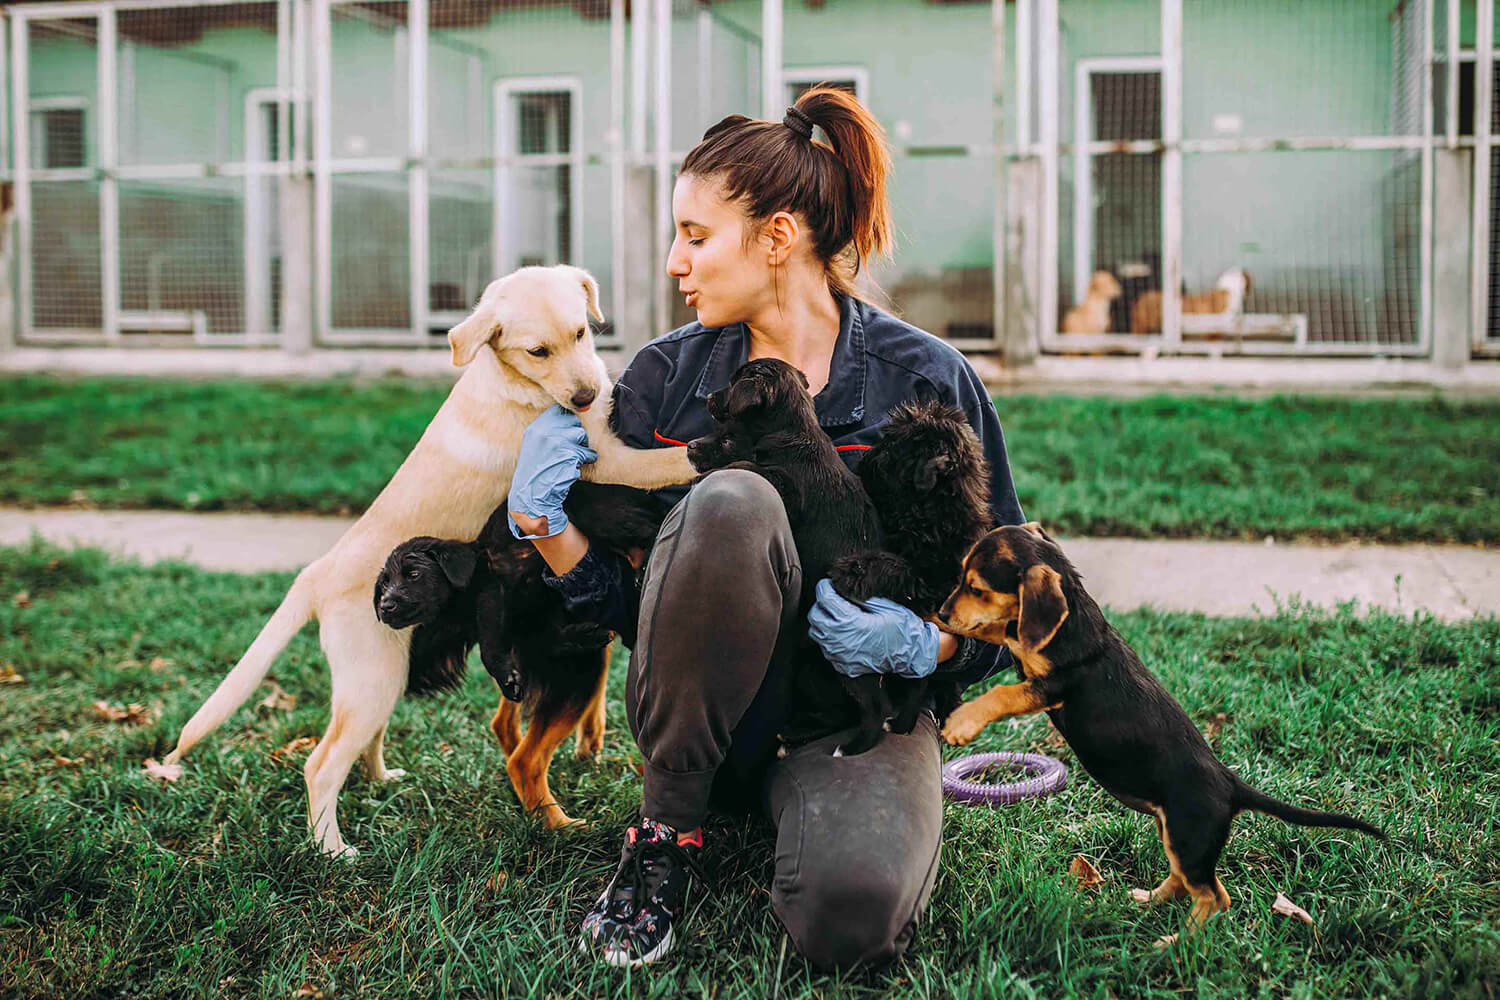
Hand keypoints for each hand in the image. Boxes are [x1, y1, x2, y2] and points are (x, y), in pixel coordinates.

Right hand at [508, 405, 596, 539]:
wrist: (532, 496)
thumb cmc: (536, 472)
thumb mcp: (534, 445)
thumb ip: (548, 430)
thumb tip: (570, 416)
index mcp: (536, 428)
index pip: (559, 411)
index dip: (567, 420)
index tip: (567, 432)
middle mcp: (545, 432)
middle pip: (573, 421)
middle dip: (576, 434)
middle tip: (570, 449)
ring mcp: (557, 442)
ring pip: (582, 435)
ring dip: (581, 448)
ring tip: (572, 459)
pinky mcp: (570, 455)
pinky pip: (588, 453)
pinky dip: (586, 460)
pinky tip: (574, 468)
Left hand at [806, 578, 940, 678]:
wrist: (912, 655)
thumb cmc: (901, 628)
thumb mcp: (884, 605)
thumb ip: (861, 596)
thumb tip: (844, 587)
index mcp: (850, 621)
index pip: (824, 598)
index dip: (825, 587)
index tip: (829, 583)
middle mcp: (840, 639)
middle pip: (814, 616)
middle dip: (821, 604)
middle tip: (832, 599)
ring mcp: (840, 655)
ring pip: (816, 633)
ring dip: (822, 622)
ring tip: (836, 616)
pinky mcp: (842, 665)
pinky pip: (826, 649)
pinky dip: (829, 639)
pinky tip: (842, 633)